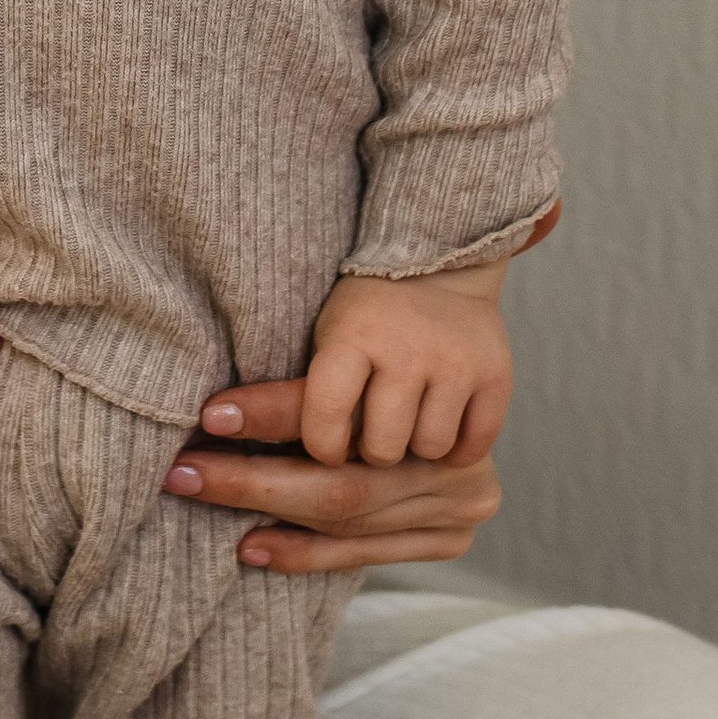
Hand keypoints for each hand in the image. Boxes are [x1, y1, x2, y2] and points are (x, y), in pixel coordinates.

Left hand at [163, 372, 503, 576]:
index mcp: (438, 399)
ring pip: (350, 521)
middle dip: (253, 483)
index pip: (337, 408)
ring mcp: (462, 496)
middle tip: (185, 475)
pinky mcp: (461, 529)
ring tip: (213, 512)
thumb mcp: (349, 350)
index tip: (209, 416)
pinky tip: (255, 547)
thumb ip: (307, 389)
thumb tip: (216, 411)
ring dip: (275, 521)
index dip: (270, 414)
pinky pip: (371, 553)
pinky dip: (308, 553)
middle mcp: (449, 448)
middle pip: (340, 482)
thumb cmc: (386, 345)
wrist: (465, 353)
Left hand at [302, 262, 512, 470]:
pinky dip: (457, 449)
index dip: (323, 445)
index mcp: (353, 335)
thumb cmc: (364, 320)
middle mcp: (408, 347)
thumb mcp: (322, 342)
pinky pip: (473, 448)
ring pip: (430, 450)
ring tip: (410, 419)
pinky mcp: (496, 375)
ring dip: (417, 447)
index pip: (325, 418)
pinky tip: (443, 422)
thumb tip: (221, 423)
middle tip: (375, 430)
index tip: (328, 443)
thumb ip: (289, 394)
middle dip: (374, 450)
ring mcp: (457, 362)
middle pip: (383, 449)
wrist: (437, 268)